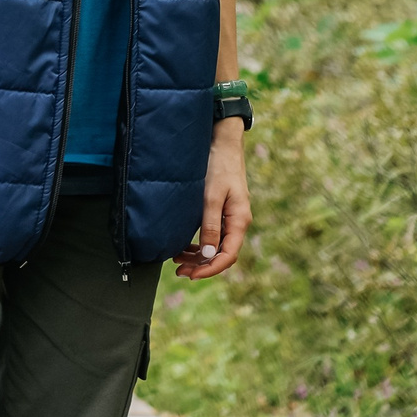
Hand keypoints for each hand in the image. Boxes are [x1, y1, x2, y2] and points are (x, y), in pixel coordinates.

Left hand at [172, 120, 249, 279]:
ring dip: (198, 256)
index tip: (191, 275)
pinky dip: (198, 244)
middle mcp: (237, 221)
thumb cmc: (218, 165)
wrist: (222, 141)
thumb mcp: (211, 196)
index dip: (210, 269)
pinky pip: (212, 234)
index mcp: (239, 220)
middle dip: (201, 266)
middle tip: (179, 272)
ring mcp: (230, 216)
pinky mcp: (221, 210)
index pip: (228, 255)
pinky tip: (183, 246)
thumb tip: (206, 256)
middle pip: (222, 254)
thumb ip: (209, 226)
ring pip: (216, 246)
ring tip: (177, 262)